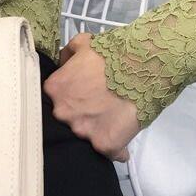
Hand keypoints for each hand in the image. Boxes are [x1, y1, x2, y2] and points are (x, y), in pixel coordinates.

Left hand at [41, 32, 141, 162]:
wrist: (140, 68)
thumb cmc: (111, 54)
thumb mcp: (83, 43)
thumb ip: (67, 54)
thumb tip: (63, 64)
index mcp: (54, 89)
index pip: (54, 99)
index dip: (69, 97)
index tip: (80, 94)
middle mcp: (62, 112)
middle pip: (67, 119)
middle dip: (80, 114)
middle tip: (96, 105)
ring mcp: (82, 131)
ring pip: (86, 136)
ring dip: (96, 130)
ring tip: (112, 118)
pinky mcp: (104, 144)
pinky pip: (109, 152)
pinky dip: (116, 148)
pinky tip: (121, 135)